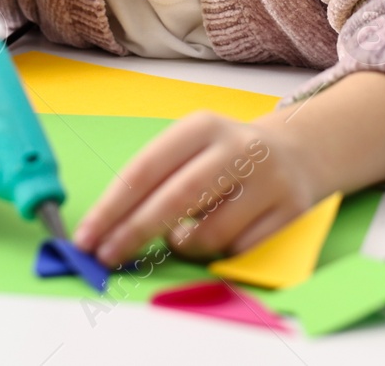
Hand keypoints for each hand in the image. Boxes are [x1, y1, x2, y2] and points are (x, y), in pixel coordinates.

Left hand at [69, 112, 324, 267]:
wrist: (298, 152)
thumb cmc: (224, 158)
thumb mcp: (191, 148)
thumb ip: (155, 180)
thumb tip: (107, 229)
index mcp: (202, 126)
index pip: (146, 169)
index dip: (112, 208)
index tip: (86, 237)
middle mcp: (238, 148)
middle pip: (174, 200)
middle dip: (133, 233)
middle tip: (106, 257)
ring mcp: (269, 180)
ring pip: (208, 234)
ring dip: (183, 245)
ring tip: (181, 235)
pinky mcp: (290, 211)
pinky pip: (238, 251)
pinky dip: (218, 252)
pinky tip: (220, 234)